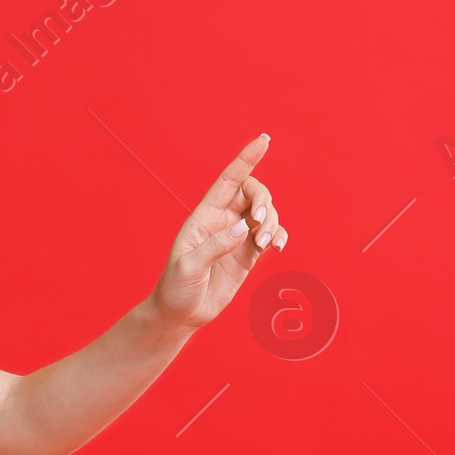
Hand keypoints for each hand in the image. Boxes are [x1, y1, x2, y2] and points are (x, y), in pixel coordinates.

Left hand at [150, 134, 285, 331]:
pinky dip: (278, 236)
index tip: (264, 140)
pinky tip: (276, 246)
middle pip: (254, 194)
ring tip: (266, 245)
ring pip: (266, 215)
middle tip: (262, 225)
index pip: (229, 180)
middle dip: (265, 202)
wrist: (180, 314)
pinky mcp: (247, 256)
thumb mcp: (189, 267)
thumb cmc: (176, 288)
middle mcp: (222, 221)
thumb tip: (244, 228)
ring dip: (273, 224)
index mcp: (204, 216)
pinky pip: (270, 236)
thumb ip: (215, 247)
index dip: (246, 159)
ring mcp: (237, 237)